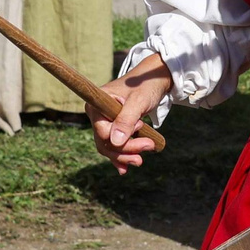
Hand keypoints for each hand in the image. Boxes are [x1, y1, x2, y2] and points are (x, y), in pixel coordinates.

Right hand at [92, 55, 173, 170]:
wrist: (153, 80)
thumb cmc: (145, 86)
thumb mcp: (138, 101)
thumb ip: (126, 120)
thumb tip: (115, 142)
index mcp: (96, 104)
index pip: (102, 132)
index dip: (120, 138)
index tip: (140, 127)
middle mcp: (96, 114)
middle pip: (105, 142)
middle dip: (125, 150)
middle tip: (149, 146)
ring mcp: (103, 122)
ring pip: (109, 147)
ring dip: (125, 155)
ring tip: (141, 159)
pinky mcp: (113, 128)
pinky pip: (113, 147)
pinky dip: (121, 156)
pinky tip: (125, 168)